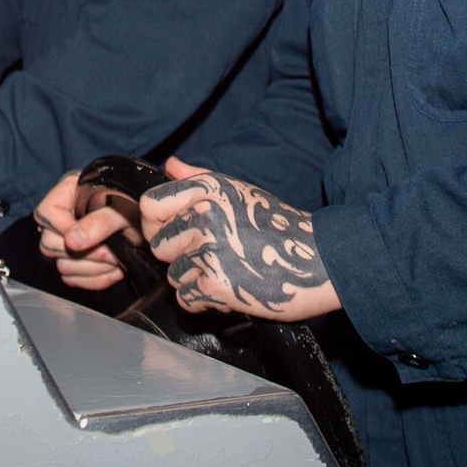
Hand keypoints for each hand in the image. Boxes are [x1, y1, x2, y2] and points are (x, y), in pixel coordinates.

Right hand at [34, 169, 138, 289]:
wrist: (150, 223)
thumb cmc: (137, 206)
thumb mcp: (123, 208)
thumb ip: (99, 221)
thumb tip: (72, 240)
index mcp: (69, 192)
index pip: (46, 212)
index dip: (62, 228)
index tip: (87, 238)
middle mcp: (63, 217)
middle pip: (49, 243)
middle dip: (83, 254)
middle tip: (111, 253)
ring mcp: (68, 241)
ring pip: (62, 265)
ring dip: (92, 269)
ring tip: (116, 260)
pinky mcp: (76, 261)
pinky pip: (73, 278)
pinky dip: (95, 279)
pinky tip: (115, 271)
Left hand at [139, 157, 340, 320]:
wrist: (316, 259)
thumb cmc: (276, 224)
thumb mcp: (237, 191)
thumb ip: (198, 179)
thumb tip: (170, 166)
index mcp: (208, 189)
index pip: (150, 204)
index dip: (157, 222)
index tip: (174, 230)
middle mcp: (205, 214)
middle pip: (158, 244)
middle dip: (179, 254)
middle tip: (212, 253)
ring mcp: (209, 249)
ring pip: (172, 275)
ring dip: (194, 279)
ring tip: (227, 268)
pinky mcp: (215, 284)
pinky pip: (186, 298)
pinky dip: (205, 300)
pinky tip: (230, 286)